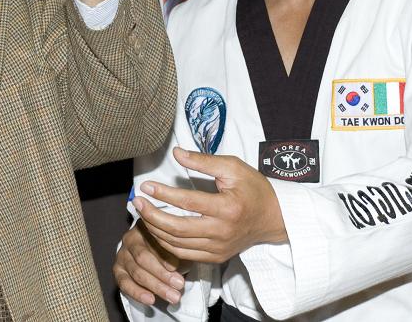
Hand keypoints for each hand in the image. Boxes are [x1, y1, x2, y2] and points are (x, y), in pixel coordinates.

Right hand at [114, 221, 184, 305]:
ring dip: (156, 286)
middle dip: (162, 274)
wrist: (155, 257)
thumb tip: (173, 266)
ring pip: (136, 272)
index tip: (177, 268)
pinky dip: (138, 293)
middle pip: (143, 258)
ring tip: (173, 296)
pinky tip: (151, 300)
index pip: (153, 240)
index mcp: (145, 227)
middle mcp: (130, 239)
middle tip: (178, 285)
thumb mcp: (175, 247)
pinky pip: (125, 284)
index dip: (165, 255)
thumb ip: (174, 253)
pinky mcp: (118, 271)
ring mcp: (122, 255)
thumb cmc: (169, 250)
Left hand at [132, 147, 286, 262]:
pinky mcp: (216, 257)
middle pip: (178, 229)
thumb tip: (176, 153)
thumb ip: (203, 161)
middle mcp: (222, 232)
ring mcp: (219, 248)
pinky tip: (157, 230)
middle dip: (153, 216)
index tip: (146, 186)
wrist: (274, 218)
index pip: (188, 202)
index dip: (163, 194)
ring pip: (178, 245)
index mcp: (227, 208)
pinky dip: (166, 244)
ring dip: (155, 230)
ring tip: (142, 214)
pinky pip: (185, 255)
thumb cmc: (254, 188)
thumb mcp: (233, 167)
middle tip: (137, 202)